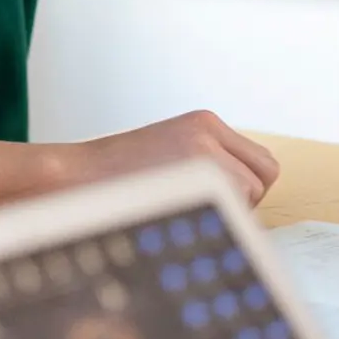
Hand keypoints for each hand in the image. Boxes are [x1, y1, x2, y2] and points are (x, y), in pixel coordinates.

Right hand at [68, 108, 279, 207]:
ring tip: (186, 205)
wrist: (76, 177)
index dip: (243, 184)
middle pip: (263, 176)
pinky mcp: (196, 176)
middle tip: (204, 202)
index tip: (218, 195)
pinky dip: (218, 217)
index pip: (258, 160)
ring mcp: (204, 153)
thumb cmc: (117, 174)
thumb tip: (244, 195)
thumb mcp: (168, 150)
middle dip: (244, 196)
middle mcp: (208, 133)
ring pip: (251, 194)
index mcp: (202, 122)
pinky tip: (184, 212)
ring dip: (231, 209)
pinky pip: (235, 208)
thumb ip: (208, 161)